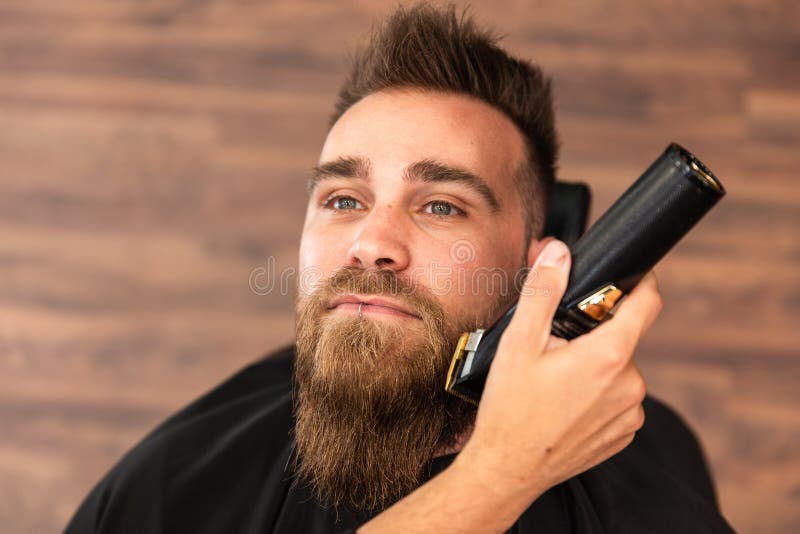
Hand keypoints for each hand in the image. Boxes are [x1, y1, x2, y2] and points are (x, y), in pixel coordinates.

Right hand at [456, 239, 662, 501]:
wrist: (508, 468)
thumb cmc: (511, 408)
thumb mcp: (519, 341)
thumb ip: (543, 291)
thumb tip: (558, 253)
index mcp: (609, 356)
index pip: (647, 303)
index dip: (641, 282)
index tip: (632, 276)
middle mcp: (630, 385)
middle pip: (623, 338)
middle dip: (595, 334)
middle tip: (557, 348)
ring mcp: (630, 413)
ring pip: (619, 370)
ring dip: (596, 367)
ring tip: (558, 382)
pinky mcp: (623, 435)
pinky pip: (618, 400)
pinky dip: (598, 395)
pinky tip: (566, 404)